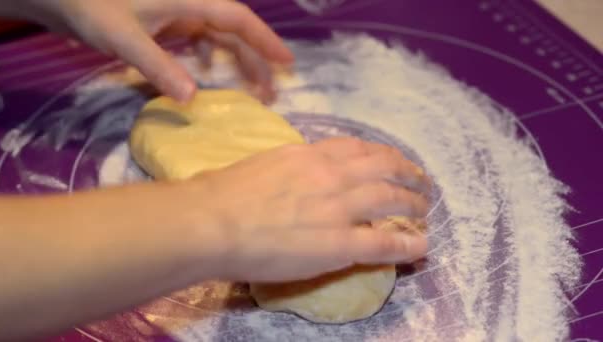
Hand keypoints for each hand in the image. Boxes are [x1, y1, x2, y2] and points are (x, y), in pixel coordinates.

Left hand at [19, 0, 292, 101]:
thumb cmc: (92, 7)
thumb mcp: (124, 38)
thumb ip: (158, 66)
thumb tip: (192, 99)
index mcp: (188, 0)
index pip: (237, 19)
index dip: (265, 40)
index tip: (287, 63)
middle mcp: (189, 4)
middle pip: (233, 31)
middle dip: (255, 59)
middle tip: (271, 91)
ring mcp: (178, 11)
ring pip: (219, 36)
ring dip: (236, 60)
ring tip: (251, 88)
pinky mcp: (165, 20)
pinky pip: (199, 37)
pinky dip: (210, 55)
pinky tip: (208, 70)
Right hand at [189, 137, 430, 282]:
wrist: (212, 222)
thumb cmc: (222, 193)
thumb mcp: (262, 165)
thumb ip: (288, 168)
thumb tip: (295, 178)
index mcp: (309, 155)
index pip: (356, 149)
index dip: (380, 154)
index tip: (389, 159)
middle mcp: (332, 175)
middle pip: (383, 166)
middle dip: (407, 172)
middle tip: (420, 181)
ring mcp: (339, 209)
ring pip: (391, 199)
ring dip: (414, 203)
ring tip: (425, 208)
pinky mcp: (340, 244)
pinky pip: (384, 242)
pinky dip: (408, 244)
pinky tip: (421, 247)